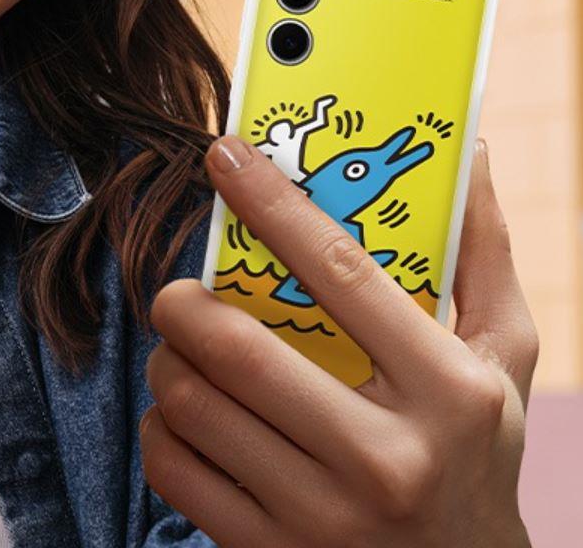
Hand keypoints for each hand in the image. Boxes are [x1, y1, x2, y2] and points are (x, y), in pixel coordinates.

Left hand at [139, 136, 537, 546]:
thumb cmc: (475, 457)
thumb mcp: (501, 360)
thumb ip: (484, 255)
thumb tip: (473, 152)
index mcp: (447, 393)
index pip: (340, 273)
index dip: (272, 203)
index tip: (225, 156)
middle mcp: (387, 460)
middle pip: (236, 349)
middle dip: (182, 303)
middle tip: (181, 293)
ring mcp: (323, 517)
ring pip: (192, 407)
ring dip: (168, 364)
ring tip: (186, 354)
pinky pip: (174, 470)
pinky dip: (161, 429)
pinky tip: (186, 419)